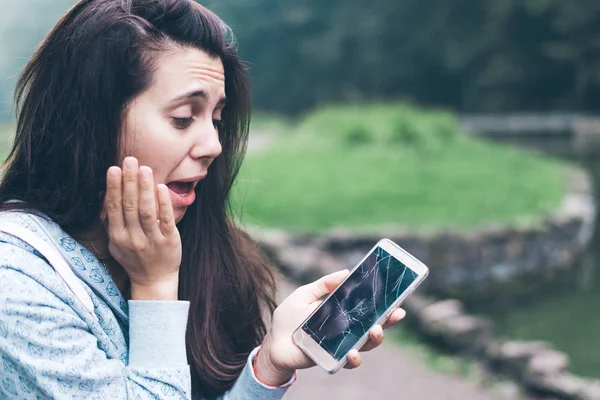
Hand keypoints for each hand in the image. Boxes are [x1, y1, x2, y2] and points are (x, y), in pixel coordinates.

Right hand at [104, 157, 181, 299]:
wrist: (154, 281)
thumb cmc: (135, 257)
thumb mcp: (117, 243)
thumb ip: (112, 221)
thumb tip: (105, 195)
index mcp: (117, 237)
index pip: (114, 208)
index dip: (113, 187)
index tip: (113, 168)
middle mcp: (133, 239)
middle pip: (129, 206)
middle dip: (129, 182)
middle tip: (130, 160)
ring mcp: (151, 241)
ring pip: (146, 211)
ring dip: (145, 188)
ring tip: (145, 169)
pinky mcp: (169, 241)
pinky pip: (165, 220)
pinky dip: (163, 203)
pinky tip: (161, 187)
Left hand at [255, 270, 406, 384]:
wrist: (273, 343)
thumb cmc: (289, 317)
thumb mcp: (305, 294)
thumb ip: (324, 284)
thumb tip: (346, 272)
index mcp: (342, 312)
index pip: (367, 308)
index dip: (384, 303)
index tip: (397, 297)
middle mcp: (346, 329)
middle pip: (373, 325)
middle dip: (388, 320)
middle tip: (397, 312)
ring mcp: (341, 345)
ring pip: (366, 344)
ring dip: (375, 338)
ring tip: (376, 330)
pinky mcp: (332, 359)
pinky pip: (348, 361)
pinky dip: (354, 358)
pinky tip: (353, 353)